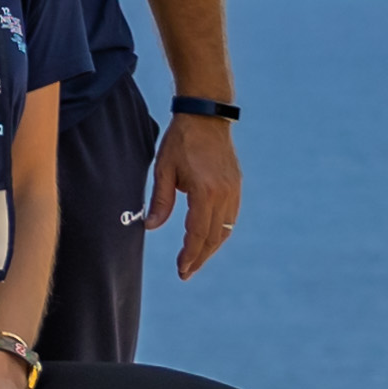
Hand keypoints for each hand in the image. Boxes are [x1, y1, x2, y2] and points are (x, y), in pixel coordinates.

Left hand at [153, 106, 242, 280]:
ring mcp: (234, 190)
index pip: (198, 233)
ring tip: (195, 260)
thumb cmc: (181, 140)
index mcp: (205, 191)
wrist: (206, 115)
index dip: (190, 254)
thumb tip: (151, 227)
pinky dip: (220, 232)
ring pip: (225, 229)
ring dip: (211, 247)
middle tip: (186, 273)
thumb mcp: (163, 169)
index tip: (181, 269)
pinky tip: (209, 239)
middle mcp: (224, 194)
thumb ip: (160, 200)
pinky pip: (231, 217)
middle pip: (214, 237)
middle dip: (200, 257)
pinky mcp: (236, 185)